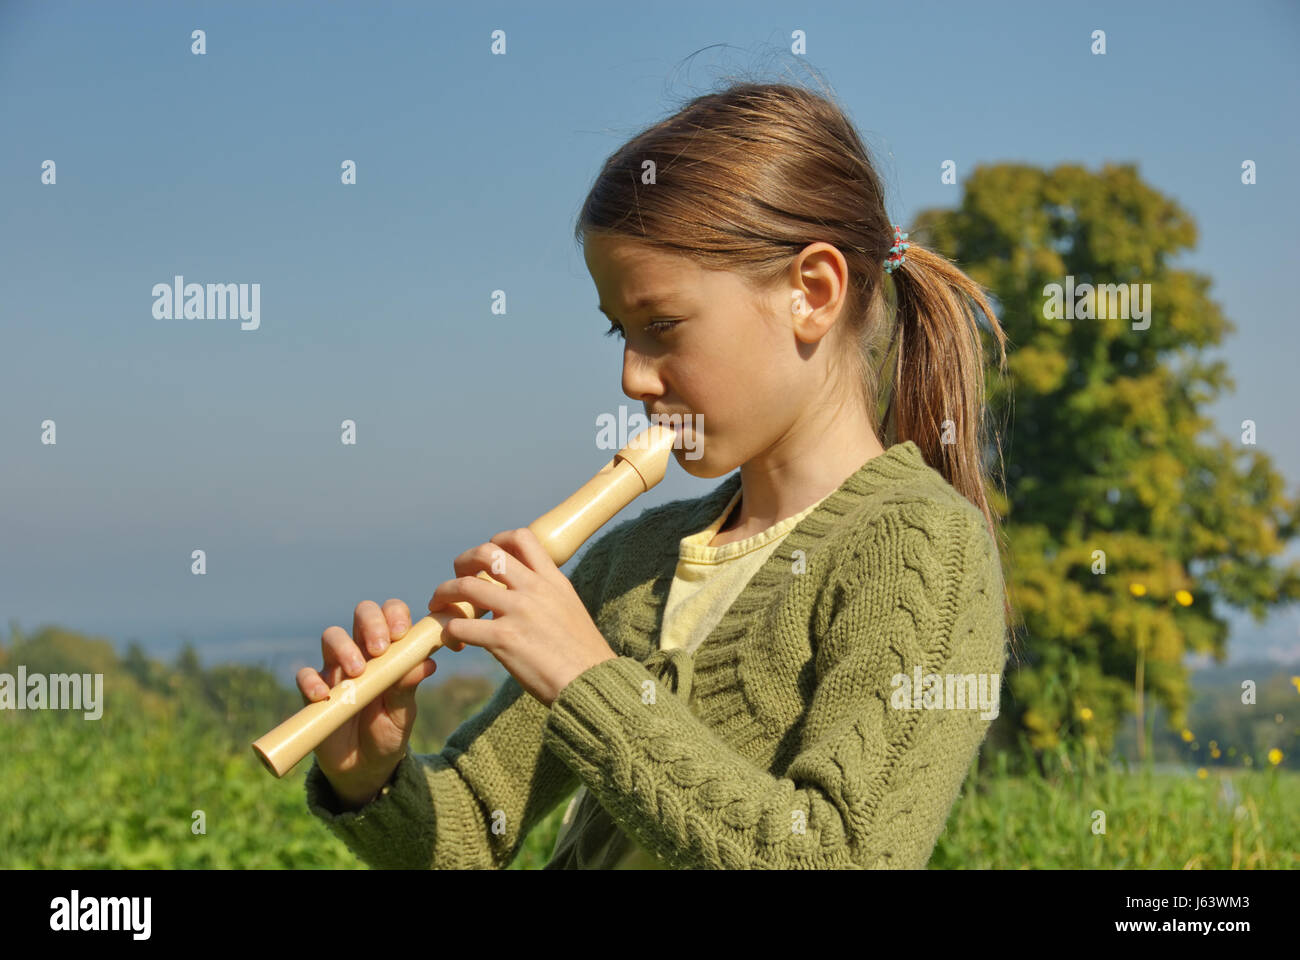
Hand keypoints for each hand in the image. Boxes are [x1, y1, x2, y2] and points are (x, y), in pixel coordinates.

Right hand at [296, 598, 437, 808]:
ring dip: (344, 647)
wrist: (364, 767)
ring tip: (357, 672)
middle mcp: (363, 652)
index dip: (395, 615)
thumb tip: (427, 663)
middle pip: (362, 614)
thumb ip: (408, 687)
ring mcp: (337, 669)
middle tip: (379, 649)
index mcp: (391, 651)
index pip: (392, 614)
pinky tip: (324, 696)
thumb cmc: (388, 732)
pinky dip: (311, 681)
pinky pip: (305, 675)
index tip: (401, 634)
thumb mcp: (403, 712)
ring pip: (332, 636)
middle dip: (371, 623)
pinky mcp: (314, 692)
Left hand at [428, 528, 616, 706]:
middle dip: (463, 561)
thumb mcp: (570, 610)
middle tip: (457, 578)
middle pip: (486, 553)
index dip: (496, 541)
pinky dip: (449, 630)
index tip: (487, 560)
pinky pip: (461, 625)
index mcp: (553, 580)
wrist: (592, 684)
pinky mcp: (504, 638)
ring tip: (438, 606)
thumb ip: (547, 596)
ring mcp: (518, 611)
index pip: (521, 537)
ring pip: (464, 586)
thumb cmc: (583, 656)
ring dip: (444, 594)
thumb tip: (521, 595)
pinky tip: (453, 640)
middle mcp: (534, 589)